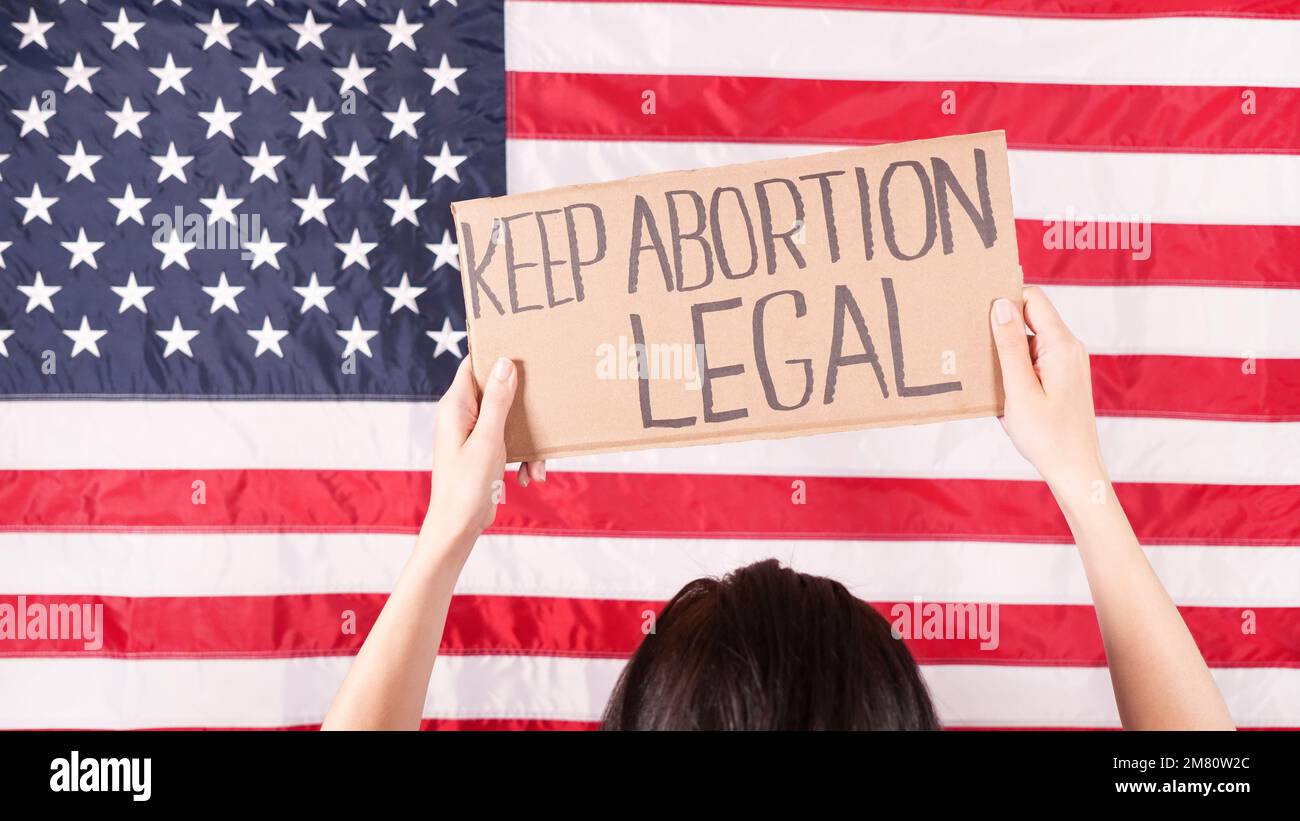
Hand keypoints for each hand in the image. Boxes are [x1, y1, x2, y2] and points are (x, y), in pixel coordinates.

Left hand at [425, 357, 545, 549]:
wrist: (458, 528)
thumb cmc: (466, 486)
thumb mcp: (487, 440)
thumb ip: (497, 401)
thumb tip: (504, 362)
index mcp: (456, 406)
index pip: (474, 365)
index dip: (497, 355)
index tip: (525, 351)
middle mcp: (463, 415)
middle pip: (498, 390)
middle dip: (523, 403)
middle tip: (545, 404)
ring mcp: (473, 433)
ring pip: (509, 419)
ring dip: (528, 438)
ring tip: (538, 464)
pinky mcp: (484, 450)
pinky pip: (510, 441)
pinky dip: (523, 456)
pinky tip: (528, 477)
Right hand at [989, 286, 1105, 492]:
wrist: (1075, 469)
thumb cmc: (1048, 436)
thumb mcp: (1020, 391)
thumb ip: (1010, 346)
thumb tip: (1000, 304)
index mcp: (1061, 346)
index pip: (1032, 299)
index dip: (1005, 297)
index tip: (976, 307)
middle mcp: (1068, 348)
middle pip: (1030, 316)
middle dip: (1000, 324)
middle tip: (971, 338)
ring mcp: (1067, 362)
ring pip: (1029, 338)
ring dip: (1005, 349)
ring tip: (984, 369)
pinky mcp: (1061, 376)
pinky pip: (1034, 357)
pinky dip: (1014, 365)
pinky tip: (999, 385)